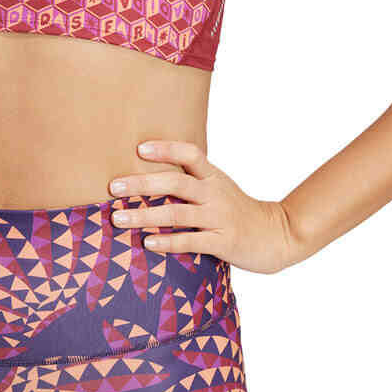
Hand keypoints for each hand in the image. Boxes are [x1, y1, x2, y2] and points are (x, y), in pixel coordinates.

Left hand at [108, 138, 299, 274]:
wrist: (277, 235)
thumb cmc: (238, 211)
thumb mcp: (220, 188)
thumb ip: (193, 180)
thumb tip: (149, 176)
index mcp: (214, 177)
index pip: (190, 154)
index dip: (166, 149)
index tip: (139, 148)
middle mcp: (215, 194)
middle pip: (177, 183)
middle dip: (143, 184)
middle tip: (114, 186)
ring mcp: (219, 218)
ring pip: (177, 214)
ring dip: (145, 216)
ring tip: (119, 218)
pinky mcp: (223, 242)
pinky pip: (191, 241)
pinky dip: (168, 242)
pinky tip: (147, 243)